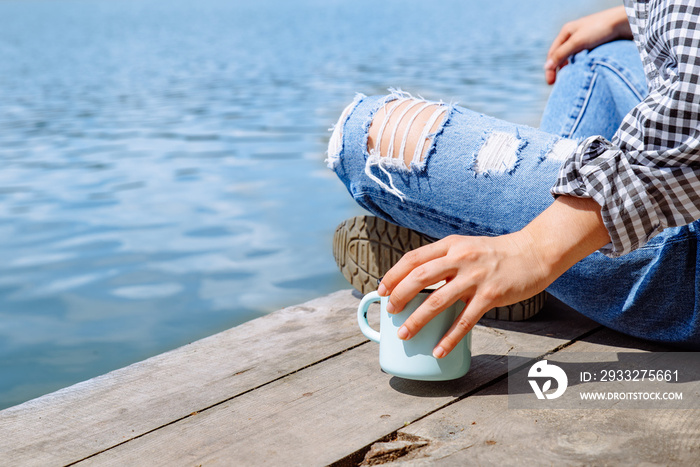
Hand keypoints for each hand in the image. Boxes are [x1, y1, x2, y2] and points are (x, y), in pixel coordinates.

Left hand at [377, 196, 610, 357]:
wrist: (533, 253)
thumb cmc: (495, 254)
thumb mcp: (466, 247)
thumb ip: (444, 260)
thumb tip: (416, 280)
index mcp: (451, 245)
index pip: (413, 258)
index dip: (394, 274)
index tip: (381, 289)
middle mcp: (460, 258)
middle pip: (419, 277)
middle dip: (399, 295)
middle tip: (389, 311)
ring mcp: (475, 277)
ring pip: (437, 301)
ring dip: (417, 319)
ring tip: (404, 333)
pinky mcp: (491, 295)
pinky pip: (465, 321)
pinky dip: (449, 338)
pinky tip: (438, 350)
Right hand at [545, 6, 631, 84]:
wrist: (626, 22)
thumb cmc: (601, 28)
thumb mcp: (577, 42)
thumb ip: (561, 54)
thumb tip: (546, 67)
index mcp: (567, 31)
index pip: (552, 53)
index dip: (550, 68)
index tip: (551, 83)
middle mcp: (574, 35)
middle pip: (561, 56)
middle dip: (559, 69)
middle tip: (559, 84)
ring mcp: (585, 40)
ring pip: (573, 57)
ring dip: (570, 69)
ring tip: (571, 80)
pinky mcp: (596, 45)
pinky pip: (584, 58)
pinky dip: (581, 66)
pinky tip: (583, 72)